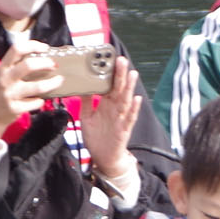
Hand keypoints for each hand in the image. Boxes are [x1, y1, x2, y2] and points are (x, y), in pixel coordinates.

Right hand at [0, 43, 62, 147]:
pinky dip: (41, 100)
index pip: (17, 49)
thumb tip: (44, 58)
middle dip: (45, 63)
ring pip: (37, 87)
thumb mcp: (4, 74)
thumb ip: (18, 66)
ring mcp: (10, 94)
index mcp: (3, 67)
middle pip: (28, 66)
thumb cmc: (1, 91)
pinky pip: (36, 102)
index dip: (33, 45)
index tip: (45, 48)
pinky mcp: (15, 108)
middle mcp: (5, 79)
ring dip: (52, 83)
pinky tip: (40, 99)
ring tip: (59, 80)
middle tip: (54, 65)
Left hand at [76, 54, 141, 181]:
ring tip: (132, 74)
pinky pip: (129, 118)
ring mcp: (120, 119)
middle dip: (120, 75)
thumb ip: (86, 103)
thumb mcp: (87, 117)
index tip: (110, 60)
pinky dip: (133, 109)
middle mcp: (115, 109)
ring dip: (130, 88)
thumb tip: (82, 88)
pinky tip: (137, 99)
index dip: (110, 74)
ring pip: (126, 100)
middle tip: (121, 60)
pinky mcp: (123, 130)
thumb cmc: (96, 137)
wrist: (103, 158)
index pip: (109, 86)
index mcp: (106, 105)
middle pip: (119, 89)